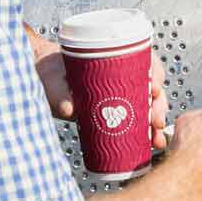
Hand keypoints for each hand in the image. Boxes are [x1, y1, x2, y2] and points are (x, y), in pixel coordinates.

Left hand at [39, 45, 171, 151]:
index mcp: (113, 58)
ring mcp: (119, 93)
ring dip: (156, 122)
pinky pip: (136, 118)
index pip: (144, 60)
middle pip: (151, 86)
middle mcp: (121, 75)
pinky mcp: (114, 110)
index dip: (155, 74)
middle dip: (159, 106)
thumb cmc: (48, 72)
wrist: (41, 80)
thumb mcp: (52, 79)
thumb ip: (59, 92)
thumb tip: (70, 109)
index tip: (155, 88)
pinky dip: (146, 131)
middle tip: (156, 122)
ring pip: (148, 104)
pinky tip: (150, 143)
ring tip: (156, 139)